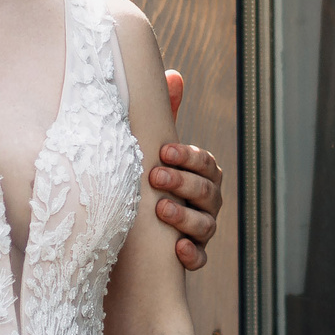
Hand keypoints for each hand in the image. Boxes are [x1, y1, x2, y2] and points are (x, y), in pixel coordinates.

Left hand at [153, 69, 224, 270]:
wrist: (126, 234)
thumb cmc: (145, 181)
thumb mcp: (151, 150)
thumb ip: (164, 117)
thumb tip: (173, 75)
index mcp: (201, 175)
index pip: (206, 163)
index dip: (189, 157)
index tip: (165, 151)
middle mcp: (207, 203)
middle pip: (208, 192)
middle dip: (184, 183)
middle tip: (156, 177)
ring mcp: (201, 230)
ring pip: (206, 225)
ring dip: (185, 217)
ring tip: (161, 210)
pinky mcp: (190, 257)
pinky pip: (200, 258)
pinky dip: (192, 254)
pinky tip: (177, 248)